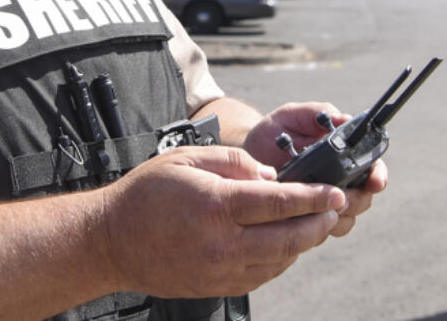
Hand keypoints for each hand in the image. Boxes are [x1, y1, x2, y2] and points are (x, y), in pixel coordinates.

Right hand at [100, 145, 344, 297]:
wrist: (111, 241)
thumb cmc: (146, 194)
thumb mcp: (188, 159)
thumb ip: (234, 162)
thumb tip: (270, 177)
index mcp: (216, 206)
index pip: (279, 203)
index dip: (314, 197)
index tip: (335, 192)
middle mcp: (222, 243)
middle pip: (289, 237)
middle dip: (319, 222)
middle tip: (335, 209)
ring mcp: (220, 270)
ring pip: (279, 260)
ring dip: (304, 243)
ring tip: (316, 225)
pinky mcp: (217, 286)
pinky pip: (262, 276)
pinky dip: (281, 260)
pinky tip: (286, 245)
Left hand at [243, 102, 388, 237]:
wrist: (249, 154)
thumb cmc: (276, 131)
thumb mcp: (294, 115)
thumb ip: (318, 113)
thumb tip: (343, 119)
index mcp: (344, 157)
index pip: (372, 170)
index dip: (378, 176)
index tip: (374, 181)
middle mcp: (339, 183)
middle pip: (362, 200)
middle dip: (356, 200)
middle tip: (340, 197)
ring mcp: (324, 205)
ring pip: (344, 221)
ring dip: (335, 217)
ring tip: (317, 207)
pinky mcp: (306, 221)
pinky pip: (318, 233)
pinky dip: (313, 229)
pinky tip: (299, 218)